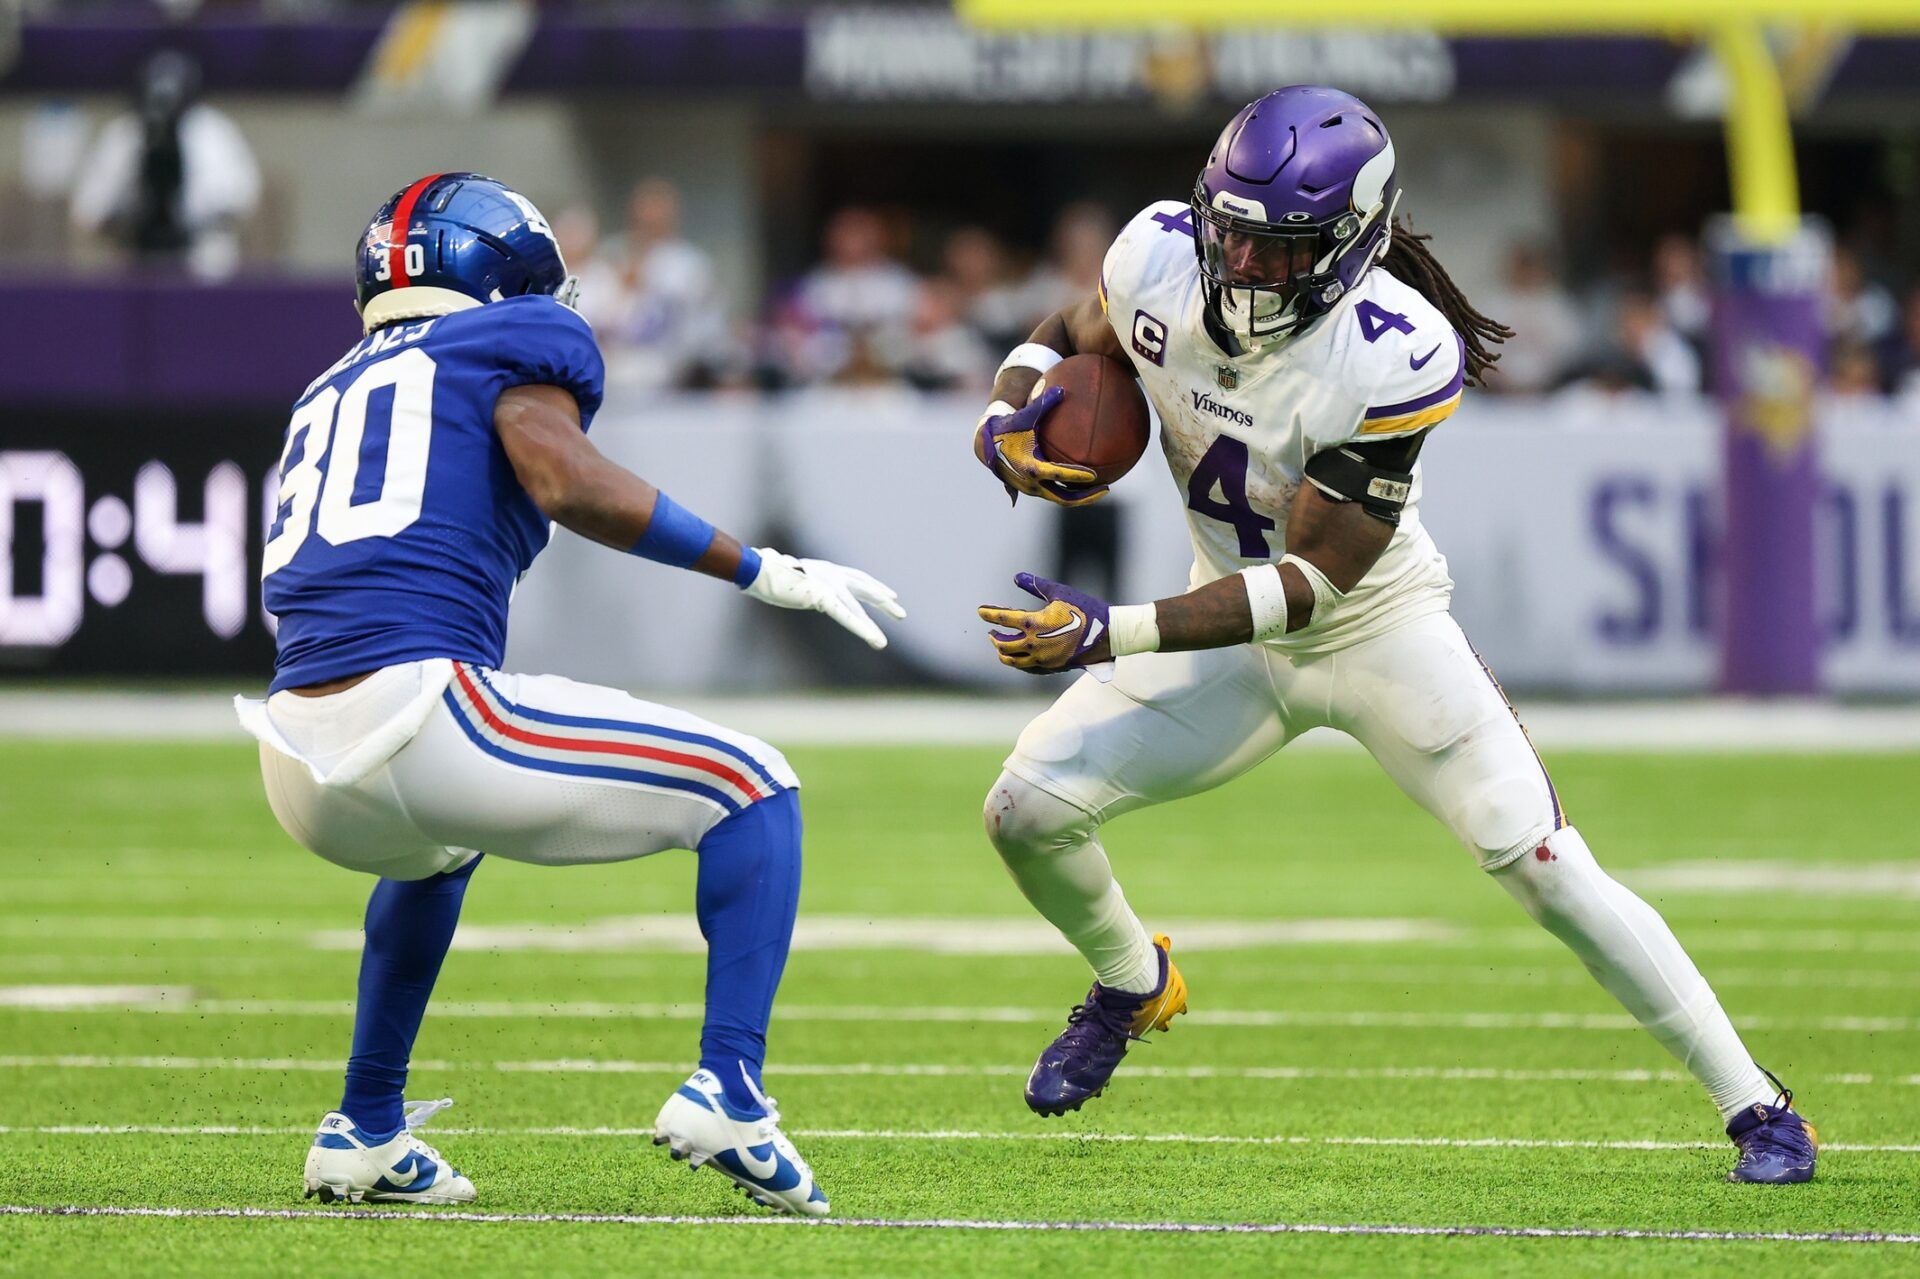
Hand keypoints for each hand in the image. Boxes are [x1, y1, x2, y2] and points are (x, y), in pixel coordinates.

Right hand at [744, 549, 905, 649]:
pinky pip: (846, 616)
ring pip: (856, 609)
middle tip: (902, 615)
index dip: (875, 587)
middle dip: (884, 603)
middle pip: (865, 590)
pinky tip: (873, 639)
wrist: (760, 569)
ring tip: (881, 644)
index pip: (858, 578)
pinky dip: (861, 629)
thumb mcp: (794, 580)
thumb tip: (806, 592)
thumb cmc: (770, 574)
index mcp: (827, 569)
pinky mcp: (823, 598)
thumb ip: (806, 586)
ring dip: (869, 628)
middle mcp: (833, 575)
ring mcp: (829, 586)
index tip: (890, 596)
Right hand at [973, 387, 1108, 506]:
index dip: (1077, 476)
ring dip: (1079, 497)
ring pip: (1059, 498)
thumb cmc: (1007, 428)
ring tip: (1100, 490)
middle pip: (1063, 497)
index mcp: (1031, 467)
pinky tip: (1085, 485)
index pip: (1058, 474)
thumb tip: (1062, 390)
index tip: (1094, 475)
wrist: (984, 445)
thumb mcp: (1025, 416)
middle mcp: (1031, 483)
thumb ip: (1043, 404)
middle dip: (1086, 496)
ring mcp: (1031, 489)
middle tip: (1106, 488)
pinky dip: (1069, 491)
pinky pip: (1054, 493)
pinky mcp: (1031, 489)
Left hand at [977, 572, 1112, 672]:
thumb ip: (1036, 585)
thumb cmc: (1085, 609)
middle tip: (992, 631)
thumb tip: (1017, 577)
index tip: (981, 611)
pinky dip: (1019, 662)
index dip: (989, 613)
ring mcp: (1043, 659)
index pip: (1003, 619)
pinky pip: (1028, 668)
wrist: (1107, 633)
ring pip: (1013, 661)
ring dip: (1003, 653)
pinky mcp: (1052, 667)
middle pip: (1003, 644)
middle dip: (994, 637)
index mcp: (1034, 624)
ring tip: (1001, 646)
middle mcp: (1034, 644)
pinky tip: (1019, 657)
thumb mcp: (1059, 592)